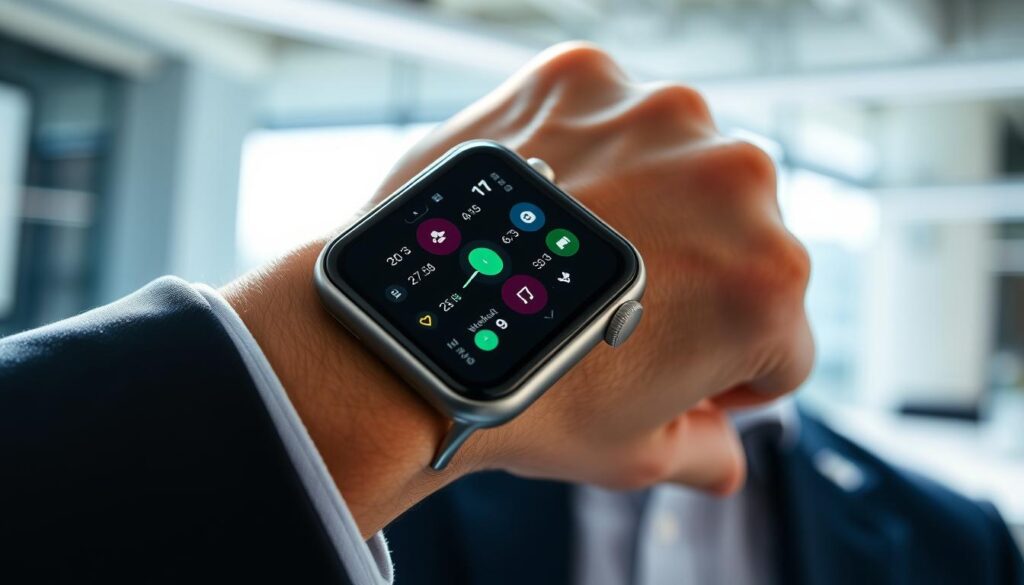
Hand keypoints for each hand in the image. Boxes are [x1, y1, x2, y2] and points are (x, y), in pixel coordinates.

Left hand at [223, 42, 812, 536]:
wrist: (402, 341)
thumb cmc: (519, 404)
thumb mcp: (635, 455)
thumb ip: (706, 453)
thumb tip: (725, 456)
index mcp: (767, 282)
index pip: (783, 338)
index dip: (732, 370)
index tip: (682, 368)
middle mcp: (734, 179)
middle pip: (745, 239)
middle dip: (699, 277)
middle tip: (620, 309)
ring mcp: (655, 115)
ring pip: (683, 165)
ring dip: (651, 202)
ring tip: (575, 254)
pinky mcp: (582, 76)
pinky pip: (609, 115)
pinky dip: (588, 150)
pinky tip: (550, 201)